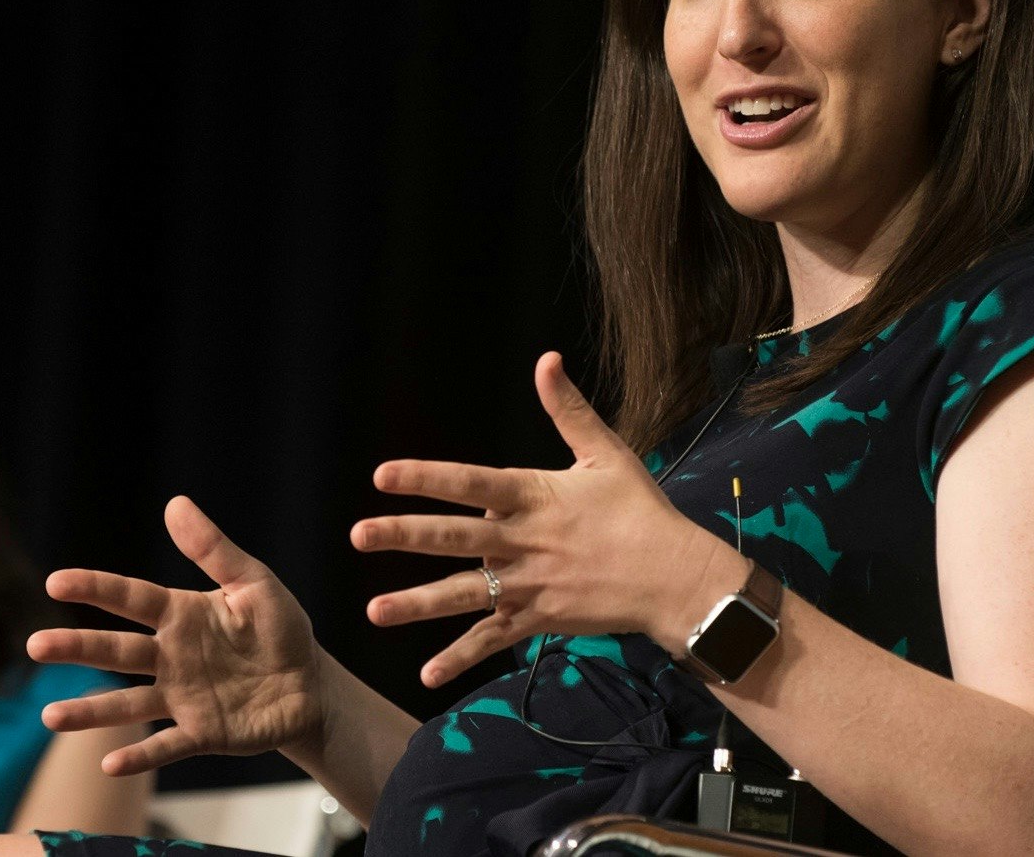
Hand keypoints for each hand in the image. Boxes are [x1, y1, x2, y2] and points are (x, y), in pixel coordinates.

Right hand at [29, 496, 326, 775]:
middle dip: (76, 648)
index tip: (55, 582)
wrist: (311, 685)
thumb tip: (175, 503)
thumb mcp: (254, 583)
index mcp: (181, 615)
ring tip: (50, 716)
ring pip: (129, 704)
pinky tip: (110, 764)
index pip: (131, 598)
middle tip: (35, 646)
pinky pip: (167, 745)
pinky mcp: (203, 733)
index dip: (96, 588)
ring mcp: (183, 697)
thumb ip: (214, 550)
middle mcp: (172, 657)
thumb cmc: (280, 629)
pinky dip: (139, 755)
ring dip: (90, 711)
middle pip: (117, 651)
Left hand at [352, 352, 744, 685]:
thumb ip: (568, 410)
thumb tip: (547, 358)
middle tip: (358, 535)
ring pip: (464, 594)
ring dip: (417, 604)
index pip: (470, 483)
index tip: (383, 475)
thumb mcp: (605, 453)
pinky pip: (491, 640)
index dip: (426, 478)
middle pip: (454, 538)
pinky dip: (460, 659)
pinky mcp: (538, 619)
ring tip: (373, 611)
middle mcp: (524, 541)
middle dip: (404, 536)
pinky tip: (426, 675)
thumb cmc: (640, 510)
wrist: (674, 577)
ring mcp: (529, 585)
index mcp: (534, 497)